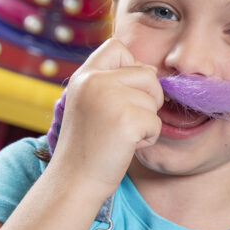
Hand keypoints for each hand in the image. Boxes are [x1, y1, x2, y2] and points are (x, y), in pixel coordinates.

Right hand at [50, 39, 163, 196]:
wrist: (73, 182)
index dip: (131, 66)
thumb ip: (114, 83)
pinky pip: (156, 123)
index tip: (124, 92)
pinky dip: (148, 139)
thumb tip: (151, 70)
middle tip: (125, 122)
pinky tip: (125, 147)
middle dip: (147, 99)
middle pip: (147, 74)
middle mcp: (95, 81)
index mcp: (84, 76)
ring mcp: (110, 99)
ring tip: (120, 136)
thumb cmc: (86, 147)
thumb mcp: (91, 105)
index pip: (117, 47)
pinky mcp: (127, 120)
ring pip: (154, 99)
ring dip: (146, 122)